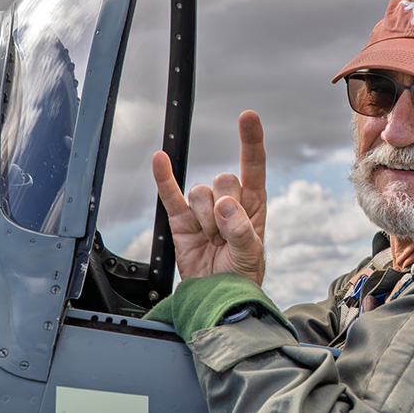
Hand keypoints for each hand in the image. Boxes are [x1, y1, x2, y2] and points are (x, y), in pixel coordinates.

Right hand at [152, 110, 266, 284]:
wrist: (217, 296)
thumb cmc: (242, 275)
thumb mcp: (251, 255)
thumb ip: (241, 230)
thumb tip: (225, 206)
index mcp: (253, 204)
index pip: (254, 166)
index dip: (251, 141)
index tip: (248, 116)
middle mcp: (229, 201)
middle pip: (223, 180)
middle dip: (224, 208)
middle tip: (225, 236)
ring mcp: (203, 209)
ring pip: (200, 192)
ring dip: (205, 218)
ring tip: (211, 240)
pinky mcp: (180, 219)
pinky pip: (170, 194)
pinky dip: (164, 177)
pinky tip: (160, 160)